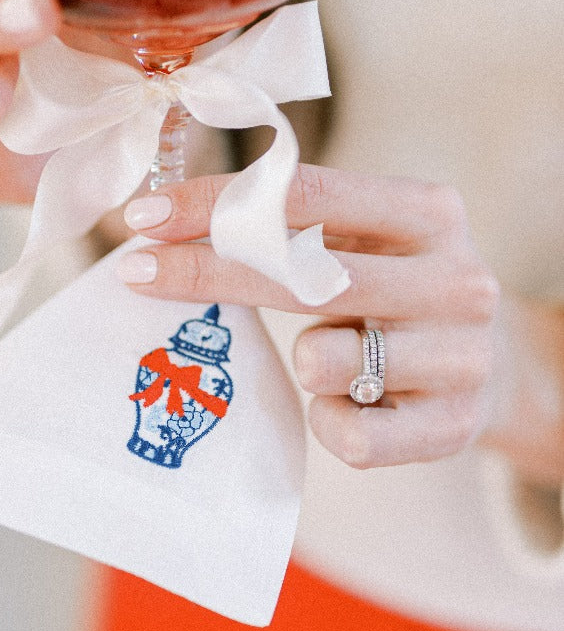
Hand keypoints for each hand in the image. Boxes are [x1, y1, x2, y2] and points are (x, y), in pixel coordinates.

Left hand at [116, 164, 499, 468]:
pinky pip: (347, 435)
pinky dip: (329, 420)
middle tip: (137, 271)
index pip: (307, 195)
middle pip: (304, 275)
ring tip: (333, 354)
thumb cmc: (400, 294)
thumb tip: (163, 227)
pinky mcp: (454, 427)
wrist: (493, 367)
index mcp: (430, 214)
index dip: (218, 202)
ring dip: (303, 361)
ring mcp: (462, 357)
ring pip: (321, 361)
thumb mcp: (367, 241)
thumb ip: (293, 228)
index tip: (146, 216)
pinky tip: (353, 404)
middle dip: (205, 272)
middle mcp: (456, 280)